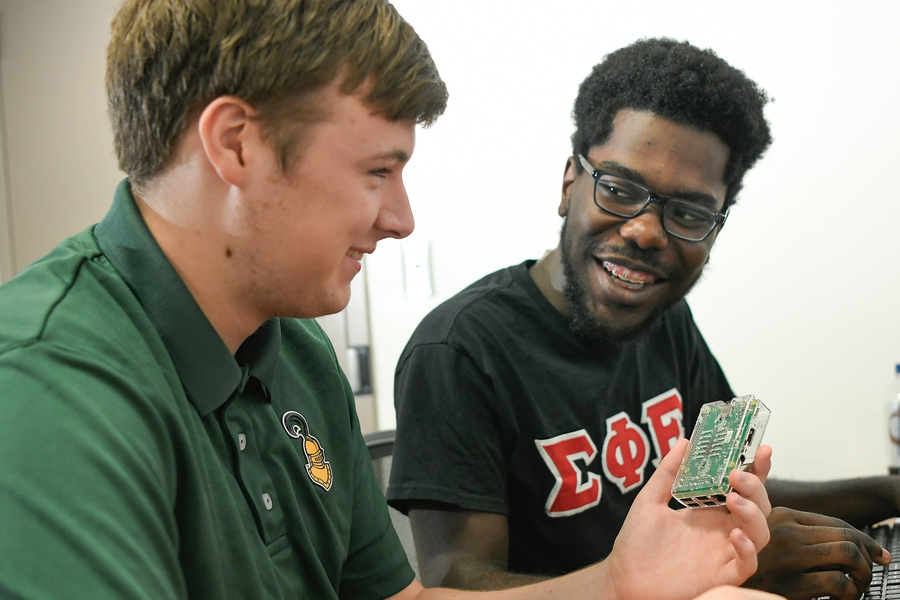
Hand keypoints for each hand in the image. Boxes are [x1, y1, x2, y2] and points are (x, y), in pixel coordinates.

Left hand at [604, 438, 771, 599]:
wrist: (624, 578)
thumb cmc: (637, 543)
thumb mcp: (649, 500)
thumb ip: (667, 473)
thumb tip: (685, 442)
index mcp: (709, 510)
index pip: (741, 486)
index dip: (755, 468)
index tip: (761, 448)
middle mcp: (721, 530)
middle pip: (757, 506)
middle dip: (755, 486)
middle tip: (737, 474)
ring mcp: (724, 552)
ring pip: (760, 533)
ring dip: (753, 513)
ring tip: (733, 498)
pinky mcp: (722, 576)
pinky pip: (747, 564)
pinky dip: (747, 549)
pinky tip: (734, 534)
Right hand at [743, 507, 890, 599]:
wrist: (728, 589)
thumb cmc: (748, 566)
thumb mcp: (760, 536)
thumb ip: (793, 530)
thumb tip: (844, 537)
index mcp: (780, 516)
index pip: (837, 523)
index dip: (865, 539)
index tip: (879, 554)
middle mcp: (784, 531)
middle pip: (846, 536)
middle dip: (868, 556)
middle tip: (869, 572)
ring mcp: (787, 556)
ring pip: (848, 554)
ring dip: (864, 573)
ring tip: (859, 585)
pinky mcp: (791, 584)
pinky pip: (838, 583)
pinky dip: (851, 593)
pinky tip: (843, 599)